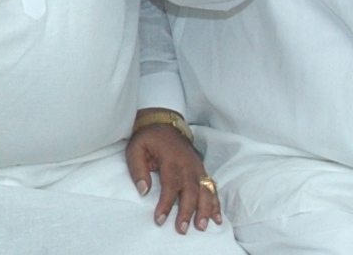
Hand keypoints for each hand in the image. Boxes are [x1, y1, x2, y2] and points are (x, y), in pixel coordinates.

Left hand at [125, 118, 221, 233]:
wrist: (165, 123)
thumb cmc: (148, 139)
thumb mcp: (136, 149)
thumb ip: (138, 169)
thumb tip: (143, 190)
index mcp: (171, 160)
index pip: (170, 185)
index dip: (166, 204)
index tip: (160, 219)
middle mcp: (187, 165)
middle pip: (190, 191)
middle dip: (187, 211)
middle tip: (182, 229)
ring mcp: (197, 167)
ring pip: (205, 190)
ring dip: (205, 209)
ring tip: (202, 226)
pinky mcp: (202, 170)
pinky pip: (212, 187)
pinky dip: (216, 203)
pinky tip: (217, 217)